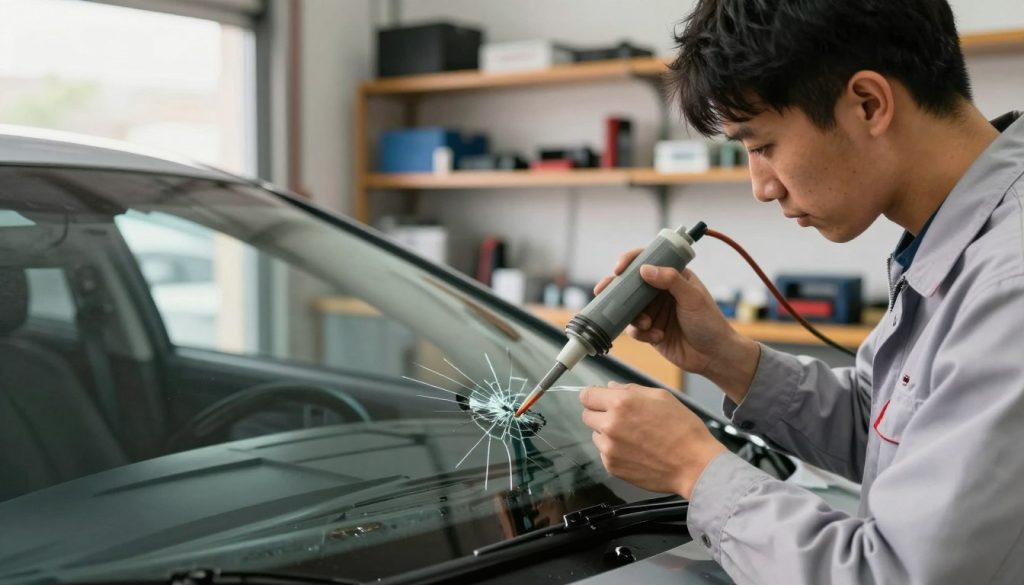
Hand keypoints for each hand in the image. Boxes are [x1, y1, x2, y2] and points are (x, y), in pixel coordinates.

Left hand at [579, 382, 725, 498]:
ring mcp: (609, 448)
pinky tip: (636, 451)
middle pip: (587, 415)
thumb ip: (631, 389)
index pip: (586, 395)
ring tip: (633, 437)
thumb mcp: (662, 397)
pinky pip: (604, 453)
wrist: (694, 465)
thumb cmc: (683, 429)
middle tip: (621, 418)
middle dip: (599, 413)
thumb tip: (610, 386)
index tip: (598, 398)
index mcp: (621, 403)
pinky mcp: (611, 466)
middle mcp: (610, 424)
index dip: (592, 395)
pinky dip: (615, 451)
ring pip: (595, 435)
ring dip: (607, 433)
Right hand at [594, 249, 759, 402]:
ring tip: (647, 324)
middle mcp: (660, 292)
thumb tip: (645, 269)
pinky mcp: (649, 330)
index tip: (619, 268)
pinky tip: (657, 337)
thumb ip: (670, 280)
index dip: (630, 261)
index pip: (648, 260)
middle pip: (630, 284)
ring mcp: (654, 311)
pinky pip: (634, 329)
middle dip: (615, 288)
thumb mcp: (692, 298)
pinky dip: (641, 333)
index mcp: (673, 276)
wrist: (714, 356)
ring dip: (633, 316)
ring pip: (628, 308)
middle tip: (602, 290)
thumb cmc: (710, 323)